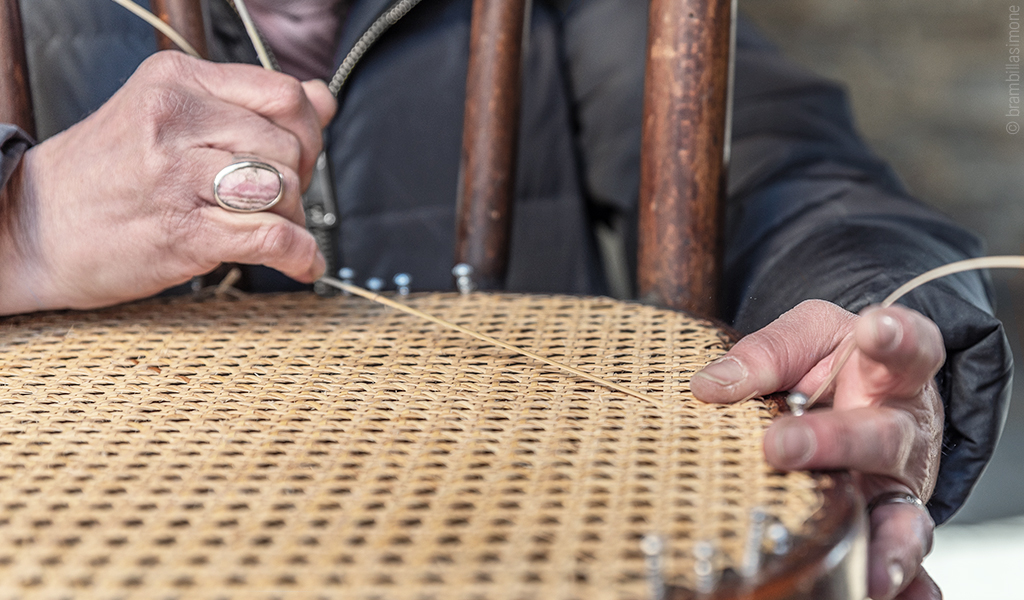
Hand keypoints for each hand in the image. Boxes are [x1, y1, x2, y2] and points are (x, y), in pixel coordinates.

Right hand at [0, 51, 336, 314]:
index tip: (294, 158)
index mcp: (176, 81)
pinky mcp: (184, 231)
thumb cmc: (105, 176)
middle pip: (289, 146)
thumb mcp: (170, 119)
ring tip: (271, 229)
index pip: (284, 95)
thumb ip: (249, 107)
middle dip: (298, 181)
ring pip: (284, 189)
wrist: (31, 228)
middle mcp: (175, 119)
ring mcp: (177, 175)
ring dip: (292, 219)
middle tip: (274, 202)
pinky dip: (299, 256)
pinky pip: (272, 237)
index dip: (306, 132)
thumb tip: (324, 99)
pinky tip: (301, 265)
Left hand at [691, 300, 944, 599]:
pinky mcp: (885, 524)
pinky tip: (882, 592)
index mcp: (891, 372)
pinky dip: (899, 582)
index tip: (874, 328)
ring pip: (901, 515)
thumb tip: (709, 387)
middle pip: (882, 437)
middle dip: (834, 441)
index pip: (908, 348)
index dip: (894, 337)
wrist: (855, 393)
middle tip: (780, 444)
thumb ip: (765, 352)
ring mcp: (895, 485)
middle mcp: (902, 431)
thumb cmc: (831, 362)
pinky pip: (897, 558)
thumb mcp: (803, 338)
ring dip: (886, 542)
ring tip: (871, 567)